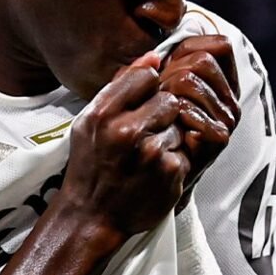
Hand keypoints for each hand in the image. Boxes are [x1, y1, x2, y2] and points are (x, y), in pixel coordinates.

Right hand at [61, 53, 190, 238]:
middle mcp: (127, 132)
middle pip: (169, 99)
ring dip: (170, 136)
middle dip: (162, 113)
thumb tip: (153, 58)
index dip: (147, 88)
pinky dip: (175, 159)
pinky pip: (185, 149)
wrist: (91, 216)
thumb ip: (120, 87)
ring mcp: (152, 153)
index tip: (139, 104)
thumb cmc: (90, 165)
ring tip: (147, 154)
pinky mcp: (172, 173)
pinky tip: (155, 171)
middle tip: (144, 134)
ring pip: (180, 124)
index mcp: (103, 114)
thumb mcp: (89, 122)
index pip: (146, 75)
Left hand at [157, 35, 240, 205]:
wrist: (146, 182)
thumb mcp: (144, 96)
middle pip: (202, 60)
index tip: (166, 69)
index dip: (187, 49)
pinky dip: (171, 114)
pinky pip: (190, 108)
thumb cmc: (143, 136)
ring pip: (191, 81)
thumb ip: (148, 71)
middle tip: (158, 98)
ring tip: (158, 116)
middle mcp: (229, 99)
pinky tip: (166, 129)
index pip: (219, 45)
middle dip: (171, 73)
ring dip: (166, 95)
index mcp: (219, 84)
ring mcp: (227, 119)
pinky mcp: (219, 137)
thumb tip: (151, 56)